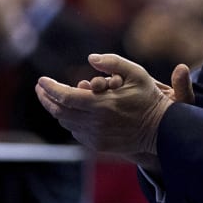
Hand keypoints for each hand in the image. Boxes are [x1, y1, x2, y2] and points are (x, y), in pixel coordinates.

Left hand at [35, 54, 172, 156]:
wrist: (161, 129)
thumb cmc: (149, 98)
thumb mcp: (137, 73)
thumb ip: (113, 62)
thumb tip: (90, 58)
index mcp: (102, 104)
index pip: (64, 96)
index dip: (49, 88)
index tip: (41, 80)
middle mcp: (95, 122)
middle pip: (59, 111)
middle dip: (46, 99)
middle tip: (41, 88)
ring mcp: (95, 136)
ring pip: (66, 122)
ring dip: (59, 109)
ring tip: (56, 99)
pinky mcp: (97, 145)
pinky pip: (76, 132)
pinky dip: (72, 120)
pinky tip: (75, 112)